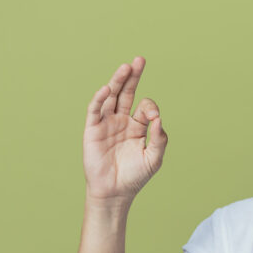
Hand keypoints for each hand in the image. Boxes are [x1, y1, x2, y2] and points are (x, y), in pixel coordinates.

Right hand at [83, 56, 167, 202]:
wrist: (114, 192)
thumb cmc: (135, 176)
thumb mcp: (154, 158)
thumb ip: (159, 138)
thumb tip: (158, 118)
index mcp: (137, 126)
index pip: (145, 107)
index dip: (150, 108)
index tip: (153, 117)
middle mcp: (121, 121)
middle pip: (127, 93)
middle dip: (133, 77)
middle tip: (139, 60)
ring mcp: (106, 123)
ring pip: (111, 97)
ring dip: (118, 81)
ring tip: (126, 67)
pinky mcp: (93, 129)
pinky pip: (95, 110)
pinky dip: (100, 98)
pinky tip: (108, 89)